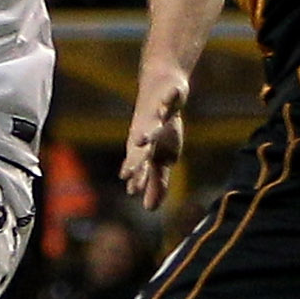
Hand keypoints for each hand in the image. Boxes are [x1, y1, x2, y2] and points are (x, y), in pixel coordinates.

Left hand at [120, 77, 187, 210]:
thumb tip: (149, 210)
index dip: (137, 177)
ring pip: (151, 125)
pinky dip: (170, 100)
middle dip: (136, 161)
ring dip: (147, 133)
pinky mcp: (168, 95)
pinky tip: (167, 104)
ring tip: (141, 140)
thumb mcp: (161, 158)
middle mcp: (147, 132)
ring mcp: (157, 113)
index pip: (141, 166)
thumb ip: (156, 183)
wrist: (162, 88)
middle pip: (141, 149)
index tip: (131, 190)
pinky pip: (170, 97)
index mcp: (145, 148)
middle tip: (128, 173)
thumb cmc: (161, 129)